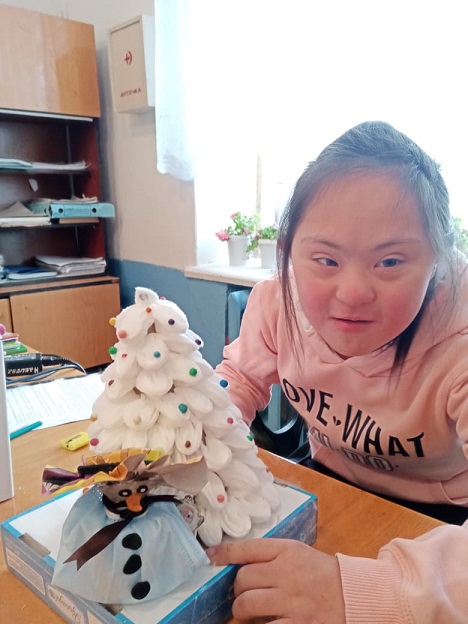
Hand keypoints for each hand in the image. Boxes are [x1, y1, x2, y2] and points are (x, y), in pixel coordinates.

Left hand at [207, 538, 345, 622]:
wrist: (354, 595)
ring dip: (242, 612)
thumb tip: (234, 562)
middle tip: (244, 595)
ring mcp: (291, 601)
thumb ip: (270, 555)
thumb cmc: (321, 573)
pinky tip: (261, 623)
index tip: (210, 557)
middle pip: (242, 580)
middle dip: (238, 590)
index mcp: (287, 551)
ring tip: (249, 614)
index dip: (224, 553)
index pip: (248, 548)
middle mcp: (287, 573)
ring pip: (246, 605)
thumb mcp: (297, 553)